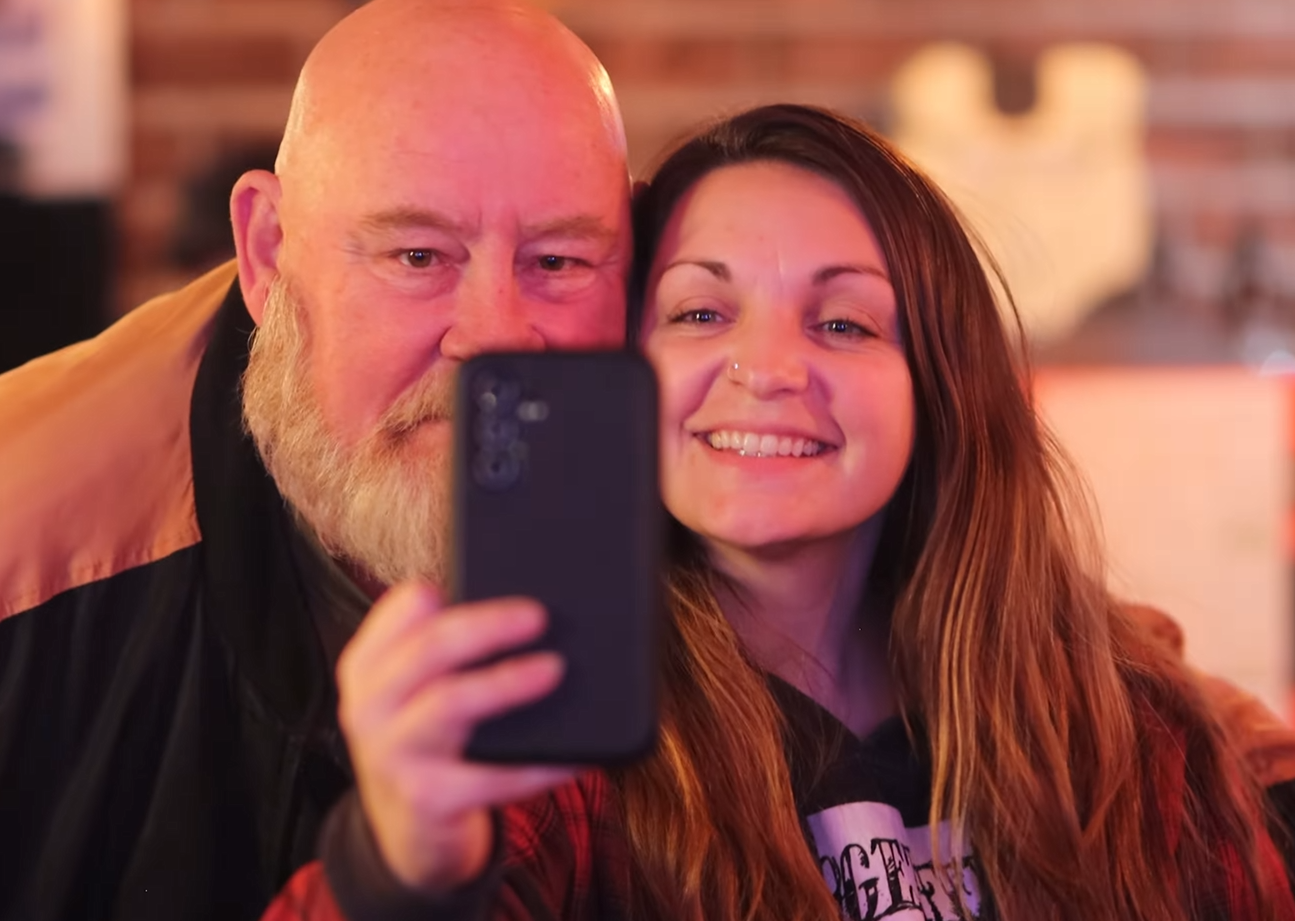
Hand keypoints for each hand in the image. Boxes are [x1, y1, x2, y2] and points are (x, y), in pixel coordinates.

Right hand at [336, 582, 575, 894]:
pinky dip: (539, 764)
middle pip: (431, 647)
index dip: (450, 587)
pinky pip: (491, 776)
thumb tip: (524, 607)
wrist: (407, 834)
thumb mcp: (413, 692)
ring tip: (554, 669)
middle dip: (489, 626)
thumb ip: (444, 650)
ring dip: (508, 682)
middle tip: (539, 616)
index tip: (496, 567)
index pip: (404, 606)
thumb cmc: (427, 740)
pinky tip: (575, 754)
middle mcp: (370, 706)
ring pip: (452, 703)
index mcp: (369, 665)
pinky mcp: (427, 800)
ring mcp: (394, 755)